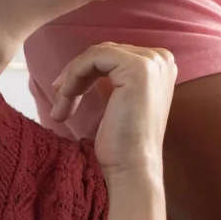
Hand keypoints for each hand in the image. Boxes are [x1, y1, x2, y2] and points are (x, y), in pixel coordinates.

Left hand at [47, 41, 176, 183]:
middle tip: (59, 102)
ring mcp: (152, 62)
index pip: (113, 55)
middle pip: (103, 53)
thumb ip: (111, 80)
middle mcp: (161, 59)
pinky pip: (92, 59)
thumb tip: (85, 67)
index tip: (65, 95)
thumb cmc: (123, 142)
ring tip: (61, 109)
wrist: (133, 167)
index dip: (85, 72)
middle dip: (76, 76)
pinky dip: (73, 77)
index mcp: (160, 66)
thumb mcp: (118, 101)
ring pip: (95, 55)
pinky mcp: (137, 68)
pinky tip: (66, 101)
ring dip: (71, 80)